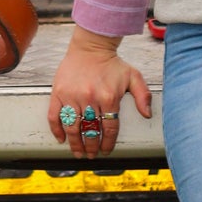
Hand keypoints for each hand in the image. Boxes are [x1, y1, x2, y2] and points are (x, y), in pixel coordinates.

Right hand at [48, 24, 152, 158]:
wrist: (91, 46)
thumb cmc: (112, 63)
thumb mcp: (133, 76)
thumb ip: (142, 96)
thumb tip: (147, 114)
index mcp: (108, 97)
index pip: (109, 128)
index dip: (107, 143)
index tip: (106, 151)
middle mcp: (90, 98)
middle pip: (90, 131)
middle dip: (91, 147)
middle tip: (91, 154)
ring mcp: (72, 96)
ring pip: (73, 127)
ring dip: (75, 144)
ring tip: (78, 152)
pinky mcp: (58, 92)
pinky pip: (55, 116)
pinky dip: (56, 130)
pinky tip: (61, 139)